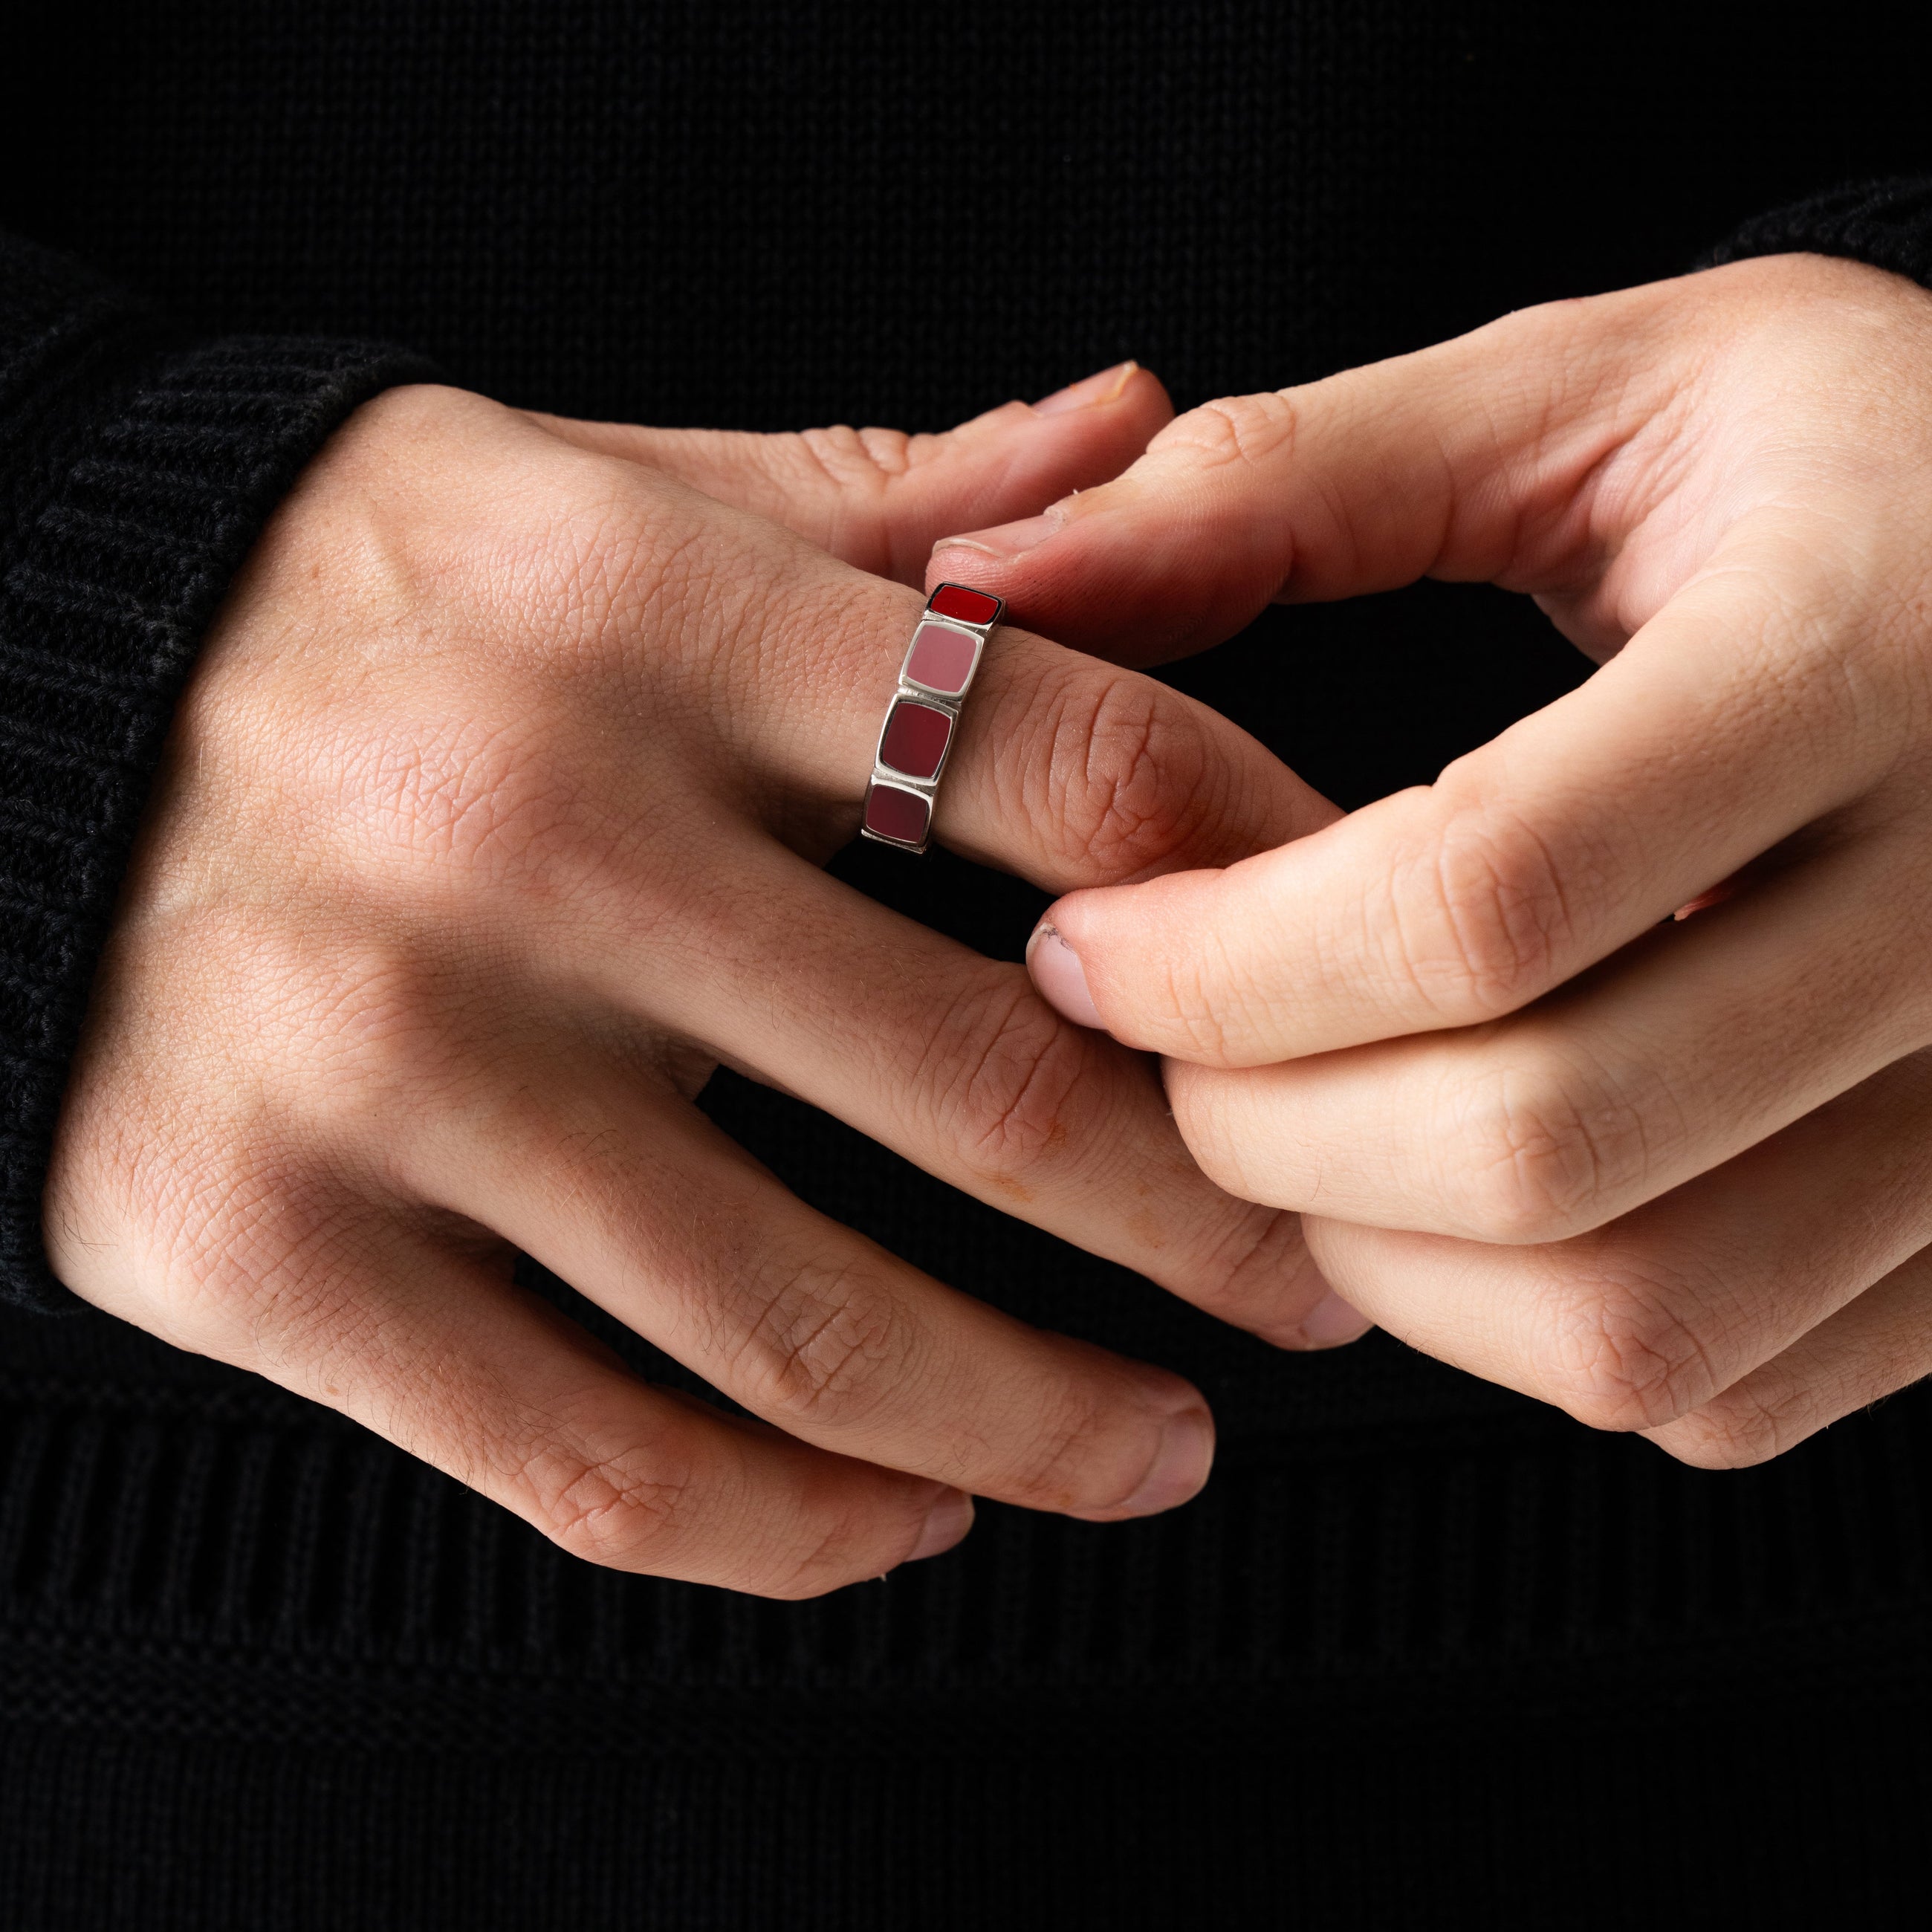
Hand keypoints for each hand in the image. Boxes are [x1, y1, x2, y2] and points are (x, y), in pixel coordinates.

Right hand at [44, 369, 1340, 1597]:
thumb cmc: (362, 601)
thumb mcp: (606, 487)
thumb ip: (887, 496)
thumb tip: (1138, 425)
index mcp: (647, 611)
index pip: (1065, 759)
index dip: (1272, 893)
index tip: (1357, 1000)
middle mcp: (526, 830)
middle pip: (984, 1084)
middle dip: (1211, 1219)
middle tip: (1318, 1288)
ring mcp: (384, 1062)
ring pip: (802, 1330)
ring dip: (1039, 1423)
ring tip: (1166, 1447)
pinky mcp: (258, 1247)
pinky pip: (592, 1461)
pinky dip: (794, 1527)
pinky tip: (910, 1512)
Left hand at [931, 255, 1931, 1465]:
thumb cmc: (1858, 466)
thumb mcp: (1594, 394)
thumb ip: (1285, 482)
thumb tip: (984, 582)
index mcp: (1864, 660)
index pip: (1483, 899)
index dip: (1221, 958)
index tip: (1088, 946)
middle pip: (1539, 1144)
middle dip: (1260, 1127)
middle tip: (1160, 1045)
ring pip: (1633, 1325)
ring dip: (1379, 1257)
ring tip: (1292, 1116)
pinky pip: (1724, 1392)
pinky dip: (1528, 1335)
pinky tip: (1463, 1196)